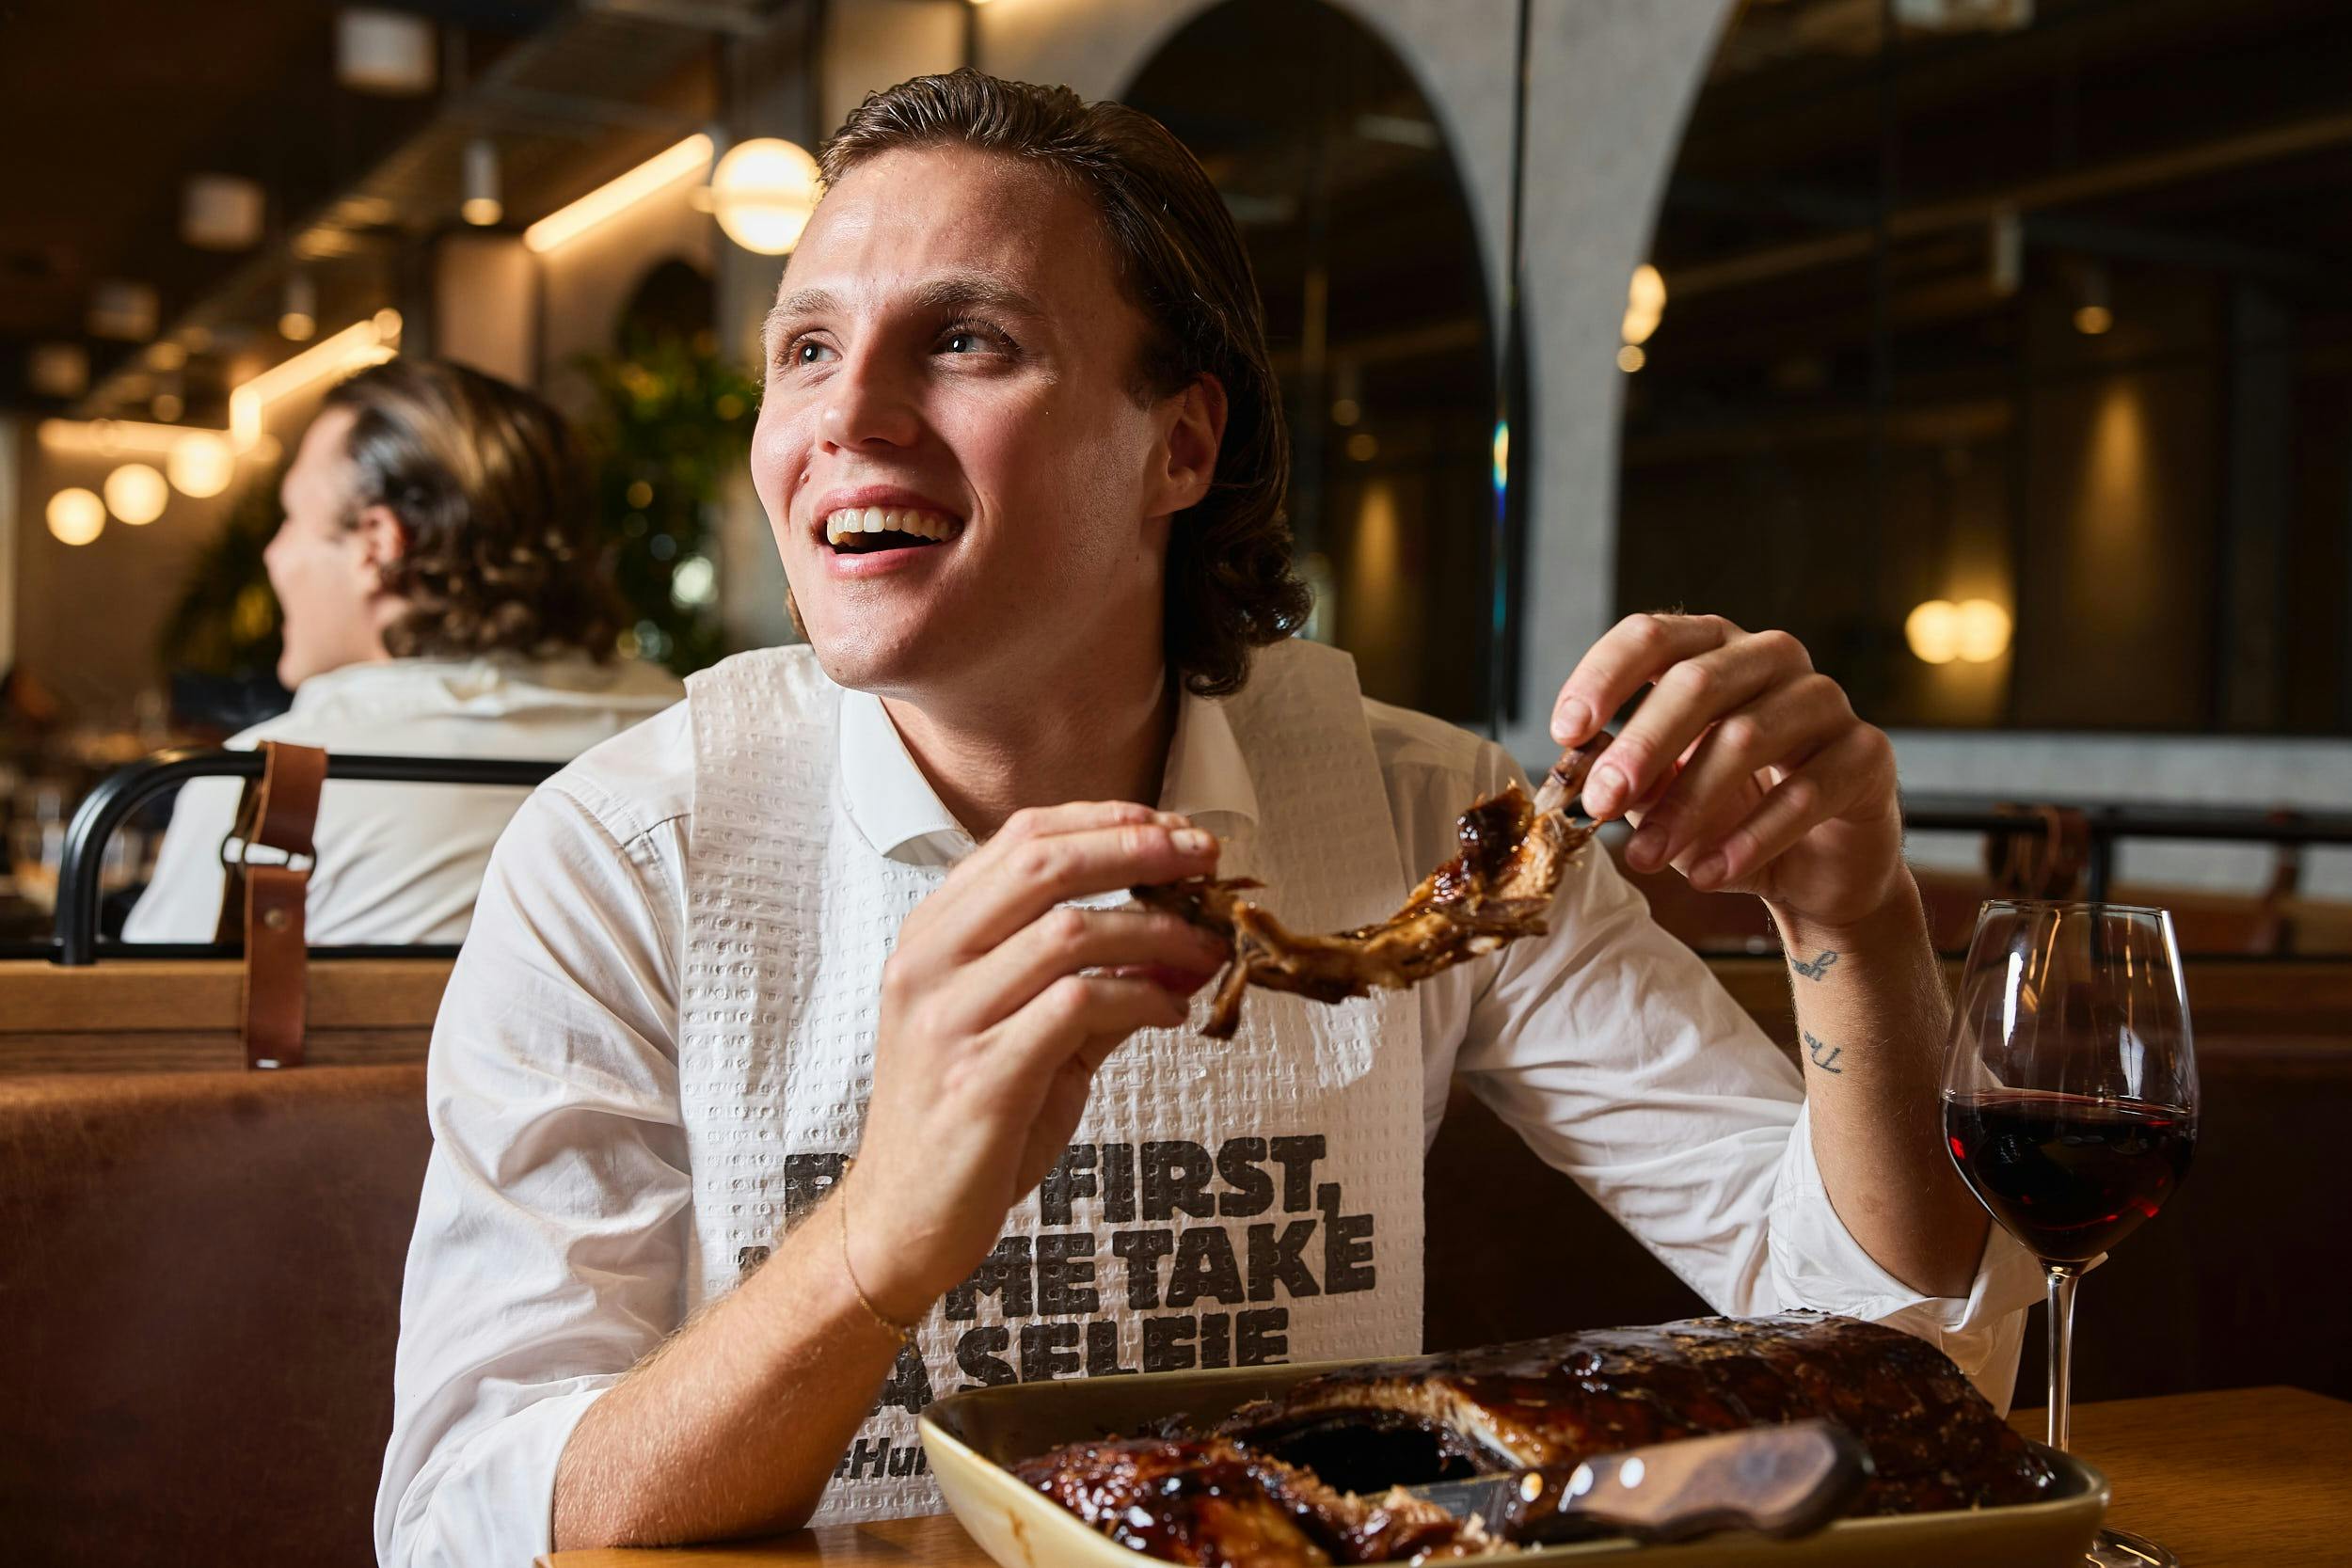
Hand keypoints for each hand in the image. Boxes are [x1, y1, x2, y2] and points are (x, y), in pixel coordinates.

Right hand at [843, 802, 1227, 1320]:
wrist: (902, 1219)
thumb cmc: (964, 1120)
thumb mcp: (1027, 1031)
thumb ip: (1094, 980)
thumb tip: (1177, 939)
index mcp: (933, 935)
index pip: (1021, 837)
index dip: (1105, 821)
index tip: (1171, 829)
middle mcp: (929, 962)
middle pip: (1044, 864)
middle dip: (1138, 851)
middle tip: (1204, 860)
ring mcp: (948, 1018)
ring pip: (1068, 932)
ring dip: (1155, 931)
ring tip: (1202, 950)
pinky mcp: (980, 1077)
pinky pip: (1077, 1007)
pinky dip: (1140, 996)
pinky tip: (1171, 1009)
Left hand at [1549, 613, 1902, 929]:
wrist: (1814, 870)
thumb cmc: (1728, 814)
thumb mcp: (1662, 793)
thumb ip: (1623, 773)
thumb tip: (1578, 767)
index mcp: (1712, 649)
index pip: (1652, 636)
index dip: (1604, 678)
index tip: (1566, 731)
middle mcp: (1772, 659)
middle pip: (1698, 682)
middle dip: (1641, 746)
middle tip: (1600, 802)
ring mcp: (1825, 701)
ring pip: (1746, 737)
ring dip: (1687, 805)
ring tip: (1647, 857)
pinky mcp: (1867, 754)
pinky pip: (1804, 792)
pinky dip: (1749, 839)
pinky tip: (1708, 875)